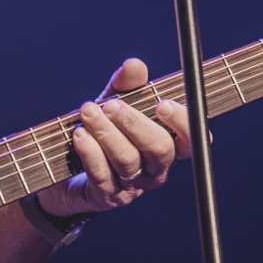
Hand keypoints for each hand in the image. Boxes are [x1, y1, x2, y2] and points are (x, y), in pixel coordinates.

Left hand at [38, 58, 192, 217]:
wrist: (69, 173)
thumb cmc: (103, 136)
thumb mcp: (114, 106)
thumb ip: (126, 86)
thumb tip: (135, 66)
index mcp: (169, 146)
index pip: (193, 139)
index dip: (183, 123)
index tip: (162, 104)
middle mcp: (156, 169)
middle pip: (159, 149)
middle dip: (135, 124)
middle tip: (111, 106)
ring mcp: (133, 186)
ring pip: (127, 161)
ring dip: (106, 133)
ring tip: (88, 113)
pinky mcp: (107, 196)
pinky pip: (102, 176)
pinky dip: (91, 153)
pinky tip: (80, 136)